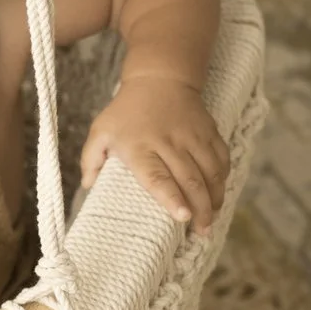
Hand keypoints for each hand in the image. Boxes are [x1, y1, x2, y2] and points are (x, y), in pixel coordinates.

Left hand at [79, 73, 229, 226]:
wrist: (159, 77)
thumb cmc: (126, 111)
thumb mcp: (101, 130)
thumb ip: (90, 159)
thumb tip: (87, 186)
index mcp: (140, 147)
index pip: (158, 176)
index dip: (172, 198)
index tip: (183, 217)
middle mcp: (169, 142)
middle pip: (190, 180)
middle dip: (200, 209)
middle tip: (201, 232)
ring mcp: (192, 136)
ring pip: (211, 172)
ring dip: (214, 198)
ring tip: (211, 220)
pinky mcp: (209, 131)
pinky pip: (221, 158)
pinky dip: (223, 179)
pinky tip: (219, 194)